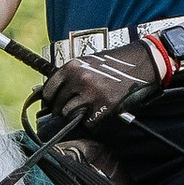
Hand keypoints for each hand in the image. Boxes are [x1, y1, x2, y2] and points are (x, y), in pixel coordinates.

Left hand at [38, 35, 168, 132]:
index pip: (49, 90)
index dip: (50, 100)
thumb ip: (68, 76)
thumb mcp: (85, 63)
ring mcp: (92, 93)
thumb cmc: (111, 62)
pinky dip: (90, 122)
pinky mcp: (105, 105)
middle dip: (62, 109)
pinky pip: (88, 122)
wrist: (137, 62)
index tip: (53, 104)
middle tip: (68, 109)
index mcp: (72, 67)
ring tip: (82, 111)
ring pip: (70, 114)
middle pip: (58, 105)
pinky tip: (95, 115)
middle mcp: (80, 79)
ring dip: (75, 116)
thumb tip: (46, 92)